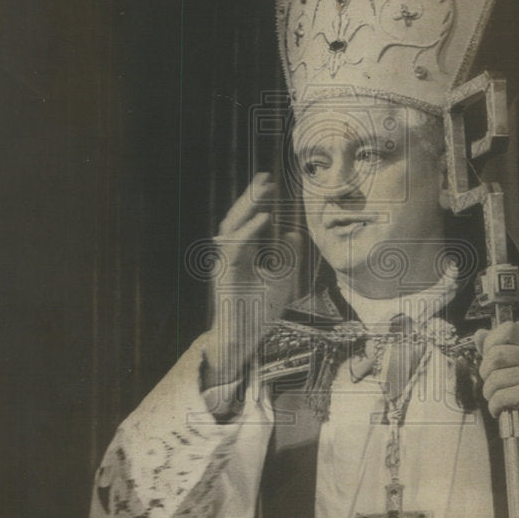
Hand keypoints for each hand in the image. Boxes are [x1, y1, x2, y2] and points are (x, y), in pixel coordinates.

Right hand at [204, 173, 301, 385]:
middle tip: (265, 179)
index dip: (255, 201)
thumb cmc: (260, 311)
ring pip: (232, 227)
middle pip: (237, 218)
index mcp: (242, 253)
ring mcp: (226, 263)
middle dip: (250, 197)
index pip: (246, 221)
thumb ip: (288, 256)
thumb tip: (292, 232)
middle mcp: (231, 254)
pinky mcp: (226, 274)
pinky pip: (236, 247)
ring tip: (263, 192)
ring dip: (248, 208)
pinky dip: (249, 231)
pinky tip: (263, 218)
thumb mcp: (283, 278)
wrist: (244, 338)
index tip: (269, 183)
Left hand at [474, 322, 518, 466]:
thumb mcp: (510, 369)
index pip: (508, 329)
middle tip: (495, 386)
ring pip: (494, 378)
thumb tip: (479, 334)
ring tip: (501, 400)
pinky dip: (495, 407)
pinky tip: (504, 410)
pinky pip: (499, 396)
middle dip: (486, 374)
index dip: (492, 343)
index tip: (491, 360)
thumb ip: (495, 350)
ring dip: (490, 394)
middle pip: (495, 354)